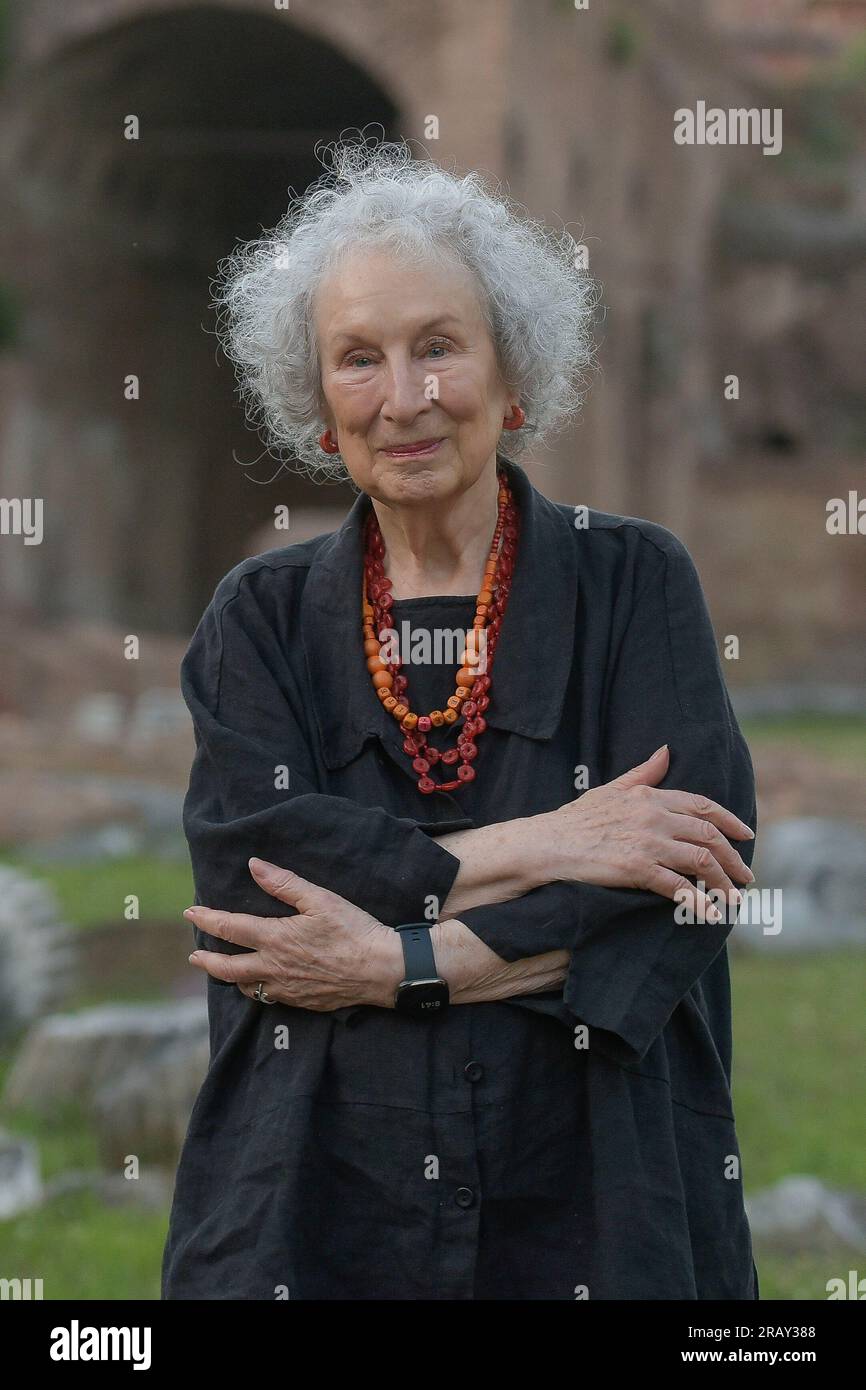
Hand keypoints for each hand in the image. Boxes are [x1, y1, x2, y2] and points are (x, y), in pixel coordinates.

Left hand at [184, 857, 403, 1009]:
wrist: (380, 969)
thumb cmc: (353, 930)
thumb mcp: (319, 899)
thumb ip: (284, 883)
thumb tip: (254, 866)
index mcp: (275, 938)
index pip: (229, 928)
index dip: (206, 919)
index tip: (191, 913)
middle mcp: (273, 967)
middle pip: (227, 967)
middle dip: (206, 960)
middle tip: (194, 955)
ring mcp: (285, 988)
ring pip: (245, 987)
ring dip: (230, 977)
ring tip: (223, 970)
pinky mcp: (300, 1001)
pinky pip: (267, 998)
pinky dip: (255, 990)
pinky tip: (259, 984)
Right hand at [548, 745, 754, 920]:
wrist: (548, 843)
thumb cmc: (576, 819)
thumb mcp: (611, 789)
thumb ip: (643, 773)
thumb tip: (666, 751)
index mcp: (650, 796)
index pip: (703, 806)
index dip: (730, 821)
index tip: (746, 836)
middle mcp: (654, 816)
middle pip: (709, 835)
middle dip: (733, 858)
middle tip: (747, 877)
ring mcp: (647, 842)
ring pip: (701, 861)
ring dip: (724, 882)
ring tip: (734, 899)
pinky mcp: (637, 868)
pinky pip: (678, 887)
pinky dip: (699, 903)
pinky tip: (711, 916)